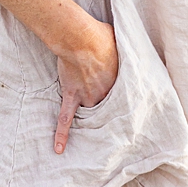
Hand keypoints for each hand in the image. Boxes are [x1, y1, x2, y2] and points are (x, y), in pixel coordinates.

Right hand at [52, 19, 117, 154]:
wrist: (79, 38)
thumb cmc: (101, 37)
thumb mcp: (120, 42)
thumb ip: (122, 50)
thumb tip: (128, 44)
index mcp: (118, 84)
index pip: (122, 99)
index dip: (122, 101)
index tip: (127, 108)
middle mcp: (104, 95)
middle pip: (107, 107)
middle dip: (109, 112)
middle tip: (114, 124)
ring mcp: (86, 97)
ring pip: (91, 113)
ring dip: (91, 120)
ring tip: (93, 135)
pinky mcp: (71, 94)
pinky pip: (65, 118)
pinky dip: (62, 134)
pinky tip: (59, 149)